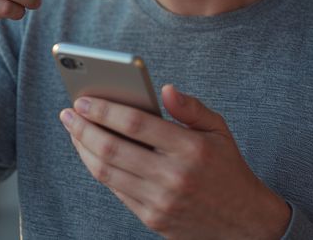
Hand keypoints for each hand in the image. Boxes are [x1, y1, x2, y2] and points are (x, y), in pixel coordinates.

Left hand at [59, 84, 291, 238]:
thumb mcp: (219, 130)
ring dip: (83, 149)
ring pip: (107, 172)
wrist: (244, 222)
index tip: (83, 99)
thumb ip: (190, 107)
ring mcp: (160, 201)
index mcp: (190, 148)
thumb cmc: (227, 168)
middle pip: (113, 148)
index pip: (136, 124)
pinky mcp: (152, 218)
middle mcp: (173, 176)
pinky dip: (98, 168)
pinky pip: (115, 190)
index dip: (104, 110)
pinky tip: (90, 152)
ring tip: (74, 130)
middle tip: (68, 113)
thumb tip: (164, 89)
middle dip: (83, 128)